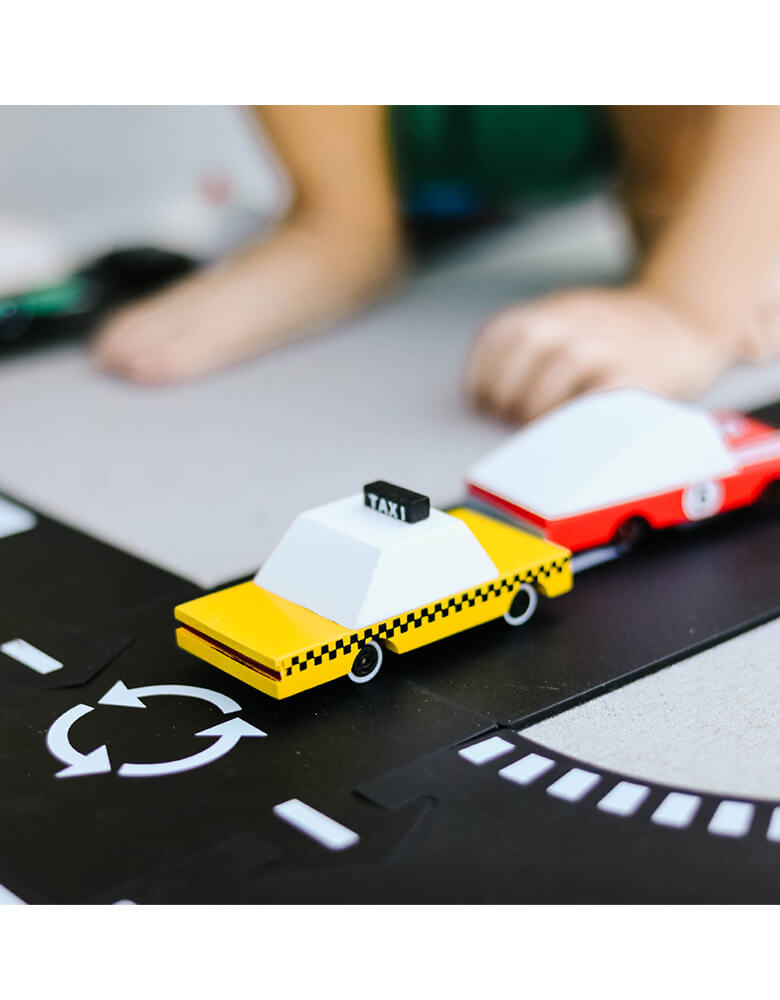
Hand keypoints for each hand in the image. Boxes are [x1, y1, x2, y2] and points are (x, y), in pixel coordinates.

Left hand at [466, 286, 733, 422]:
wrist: (682, 322)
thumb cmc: (610, 336)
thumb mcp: (565, 319)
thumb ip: (528, 342)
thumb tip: (483, 397)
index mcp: (551, 310)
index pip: (498, 336)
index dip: (481, 374)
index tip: (480, 402)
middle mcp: (576, 320)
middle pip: (524, 349)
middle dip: (507, 391)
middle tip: (508, 418)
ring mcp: (608, 345)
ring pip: (560, 370)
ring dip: (537, 406)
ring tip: (535, 426)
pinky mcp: (637, 373)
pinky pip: (601, 395)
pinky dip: (579, 415)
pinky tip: (570, 429)